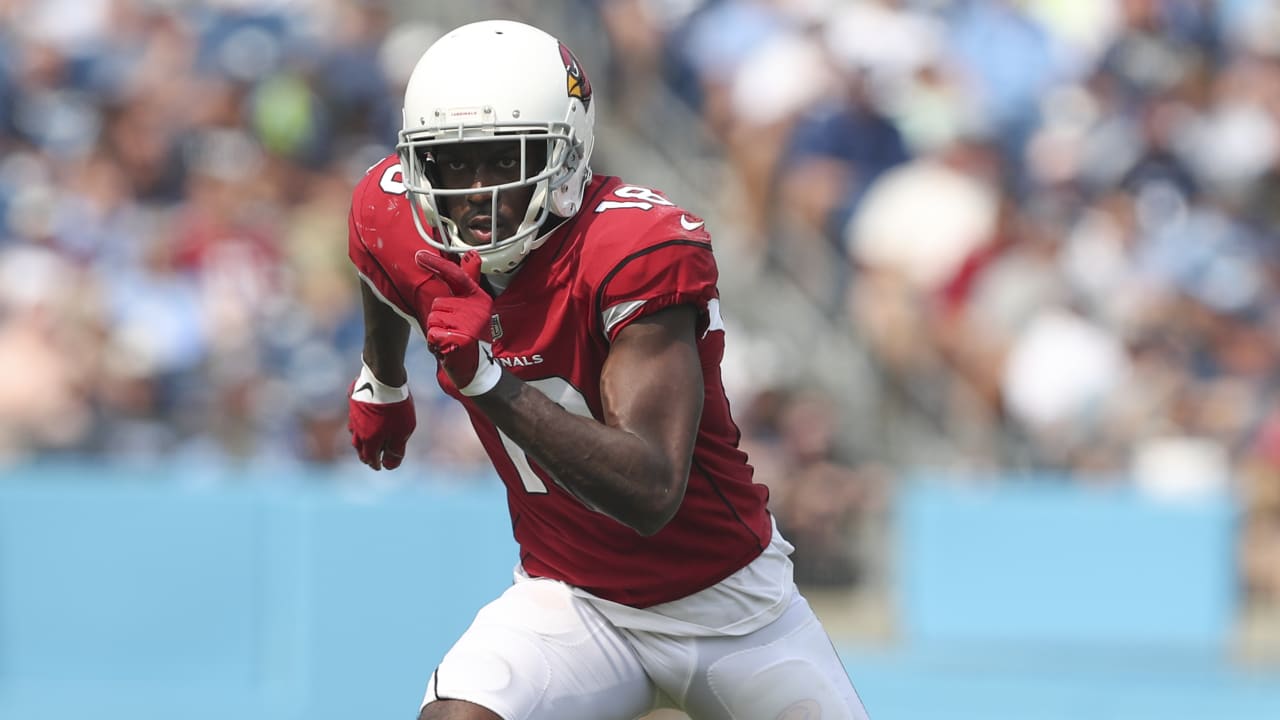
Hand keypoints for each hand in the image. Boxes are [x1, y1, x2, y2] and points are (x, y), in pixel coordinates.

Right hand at [348, 365, 414, 469]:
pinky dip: (360, 424)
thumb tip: (390, 465)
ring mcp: (354, 416)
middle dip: (366, 455)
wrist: (383, 379)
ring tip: (368, 441)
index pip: (370, 458)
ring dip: (361, 440)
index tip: (380, 467)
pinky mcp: (354, 403)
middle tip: (372, 458)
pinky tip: (365, 420)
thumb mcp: (402, 432)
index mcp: (369, 440)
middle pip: (359, 448)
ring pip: (354, 433)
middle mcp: (357, 430)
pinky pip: (355, 418)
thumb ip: (396, 450)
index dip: (376, 464)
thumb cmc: (396, 408)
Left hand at [415, 250, 501, 395]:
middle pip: (438, 303)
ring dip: (436, 331)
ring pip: (434, 318)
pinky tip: (448, 349)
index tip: (419, 256)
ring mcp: (470, 323)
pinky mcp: (462, 339)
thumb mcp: (471, 307)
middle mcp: (477, 308)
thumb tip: (471, 254)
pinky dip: (436, 343)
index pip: (456, 276)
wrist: (477, 369)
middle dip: (438, 318)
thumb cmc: (470, 336)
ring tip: (450, 340)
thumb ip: (468, 281)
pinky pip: (434, 334)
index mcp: (479, 297)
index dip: (437, 265)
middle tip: (452, 331)